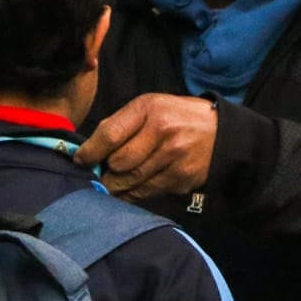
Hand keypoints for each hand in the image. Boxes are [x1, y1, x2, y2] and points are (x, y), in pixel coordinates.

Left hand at [74, 94, 215, 201]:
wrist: (220, 133)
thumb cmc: (176, 118)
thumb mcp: (151, 107)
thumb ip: (121, 124)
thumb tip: (90, 151)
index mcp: (149, 109)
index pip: (110, 133)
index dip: (91, 151)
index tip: (81, 160)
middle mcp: (162, 132)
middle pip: (118, 162)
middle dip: (106, 170)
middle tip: (103, 171)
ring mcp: (174, 157)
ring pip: (131, 181)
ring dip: (117, 185)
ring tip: (115, 181)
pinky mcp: (180, 178)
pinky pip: (146, 192)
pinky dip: (134, 193)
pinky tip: (133, 187)